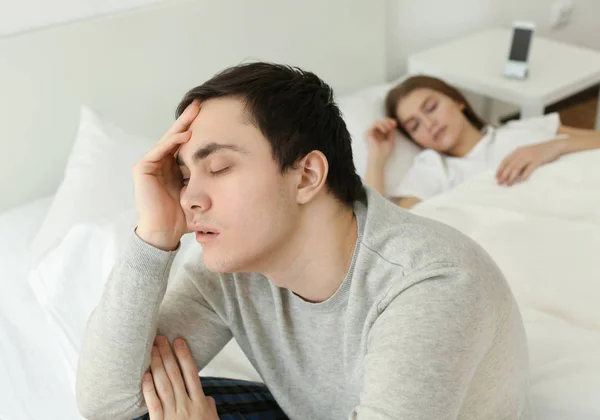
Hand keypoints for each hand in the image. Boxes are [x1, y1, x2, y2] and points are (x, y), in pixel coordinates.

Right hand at [134, 101, 200, 249]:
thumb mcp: (201, 194)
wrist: (165, 234)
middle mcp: (162, 163)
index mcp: (175, 168)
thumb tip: (236, 171)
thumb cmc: (184, 218)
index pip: (187, 144)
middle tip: (202, 103)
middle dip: (190, 120)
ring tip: (196, 111)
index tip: (214, 117)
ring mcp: (151, 165)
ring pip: (169, 139)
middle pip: (177, 137)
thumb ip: (210, 181)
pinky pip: (159, 150)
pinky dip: (172, 142)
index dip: (199, 131)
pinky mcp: (142, 169)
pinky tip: (186, 134)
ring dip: (182, 125)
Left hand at [142, 336, 218, 419]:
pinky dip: (148, 389)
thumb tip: (206, 397)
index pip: (191, 373)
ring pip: (164, 385)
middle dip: (167, 354)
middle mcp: (186, 405)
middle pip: (175, 375)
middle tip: (159, 339)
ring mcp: (172, 414)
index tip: (178, 341)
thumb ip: (208, 406)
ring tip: (151, 350)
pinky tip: (145, 376)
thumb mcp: (212, 419)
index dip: (184, 355)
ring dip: (157, 365)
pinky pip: (153, 404)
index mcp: (199, 402)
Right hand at [365, 118, 396, 160]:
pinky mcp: (368, 132)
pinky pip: (374, 124)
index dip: (389, 122)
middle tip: (393, 125)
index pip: (383, 124)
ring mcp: (371, 133)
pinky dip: (381, 125)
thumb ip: (391, 132)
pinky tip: (385, 131)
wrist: (379, 157)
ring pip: (377, 122)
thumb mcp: (391, 140)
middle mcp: (375, 133)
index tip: (395, 123)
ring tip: (388, 129)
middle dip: (388, 122)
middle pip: (380, 121)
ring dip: (384, 123)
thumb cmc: (384, 152)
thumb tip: (393, 124)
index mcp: (380, 135)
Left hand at [496, 140, 562, 185]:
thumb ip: (519, 160)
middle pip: (510, 165)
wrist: (554, 146)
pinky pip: (529, 168)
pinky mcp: (538, 160)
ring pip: (517, 167)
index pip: (505, 160)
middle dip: (503, 175)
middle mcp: (522, 153)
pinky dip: (524, 175)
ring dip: (511, 177)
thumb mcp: (526, 154)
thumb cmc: (539, 151)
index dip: (500, 169)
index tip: (496, 177)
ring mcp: (530, 156)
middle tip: (499, 183)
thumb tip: (510, 172)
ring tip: (508, 184)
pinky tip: (521, 181)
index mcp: (518, 151)